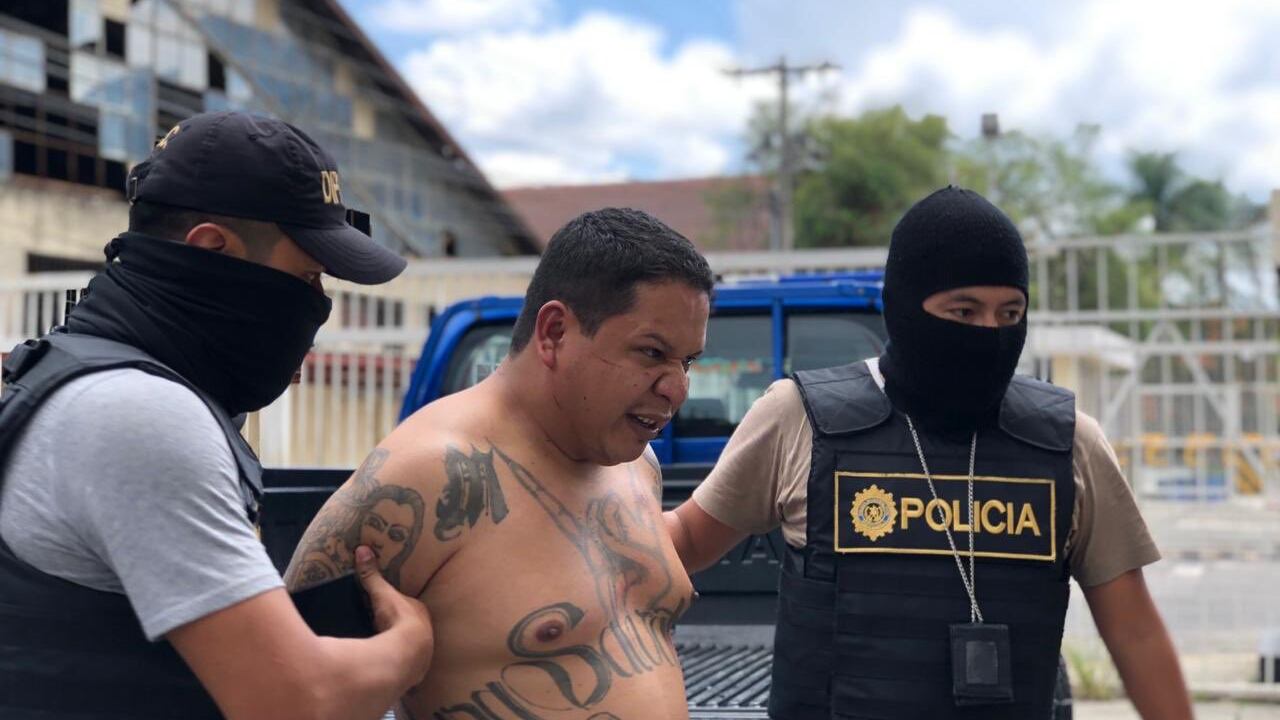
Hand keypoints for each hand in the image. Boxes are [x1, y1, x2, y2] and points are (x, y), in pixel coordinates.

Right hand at [355, 545, 433, 680]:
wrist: (408, 653)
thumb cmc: (399, 618)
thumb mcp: (383, 594)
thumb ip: (372, 575)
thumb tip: (362, 549)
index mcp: (419, 611)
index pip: (409, 605)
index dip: (399, 604)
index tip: (389, 606)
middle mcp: (424, 630)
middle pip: (409, 626)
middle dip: (398, 626)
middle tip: (383, 626)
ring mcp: (421, 652)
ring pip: (409, 645)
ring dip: (398, 646)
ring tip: (383, 647)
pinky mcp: (413, 671)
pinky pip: (403, 664)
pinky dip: (395, 663)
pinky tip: (386, 666)